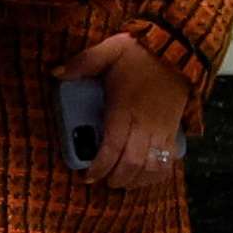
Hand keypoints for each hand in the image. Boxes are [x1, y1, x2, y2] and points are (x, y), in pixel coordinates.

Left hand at [66, 32, 193, 188]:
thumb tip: (55, 72)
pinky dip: (157, 175)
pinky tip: (145, 177)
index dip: (99, 167)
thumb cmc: (140, 54)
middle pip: (133, 163)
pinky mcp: (173, 131)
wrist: (178, 51)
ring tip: (122, 183)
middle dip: (116, 178)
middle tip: (103, 181)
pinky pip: (169, 161)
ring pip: (152, 167)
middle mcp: (145, 124)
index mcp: (125, 108)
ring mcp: (162, 129)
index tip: (88, 176)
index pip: (112, 147)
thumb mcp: (109, 50)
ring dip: (137, 181)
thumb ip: (83, 62)